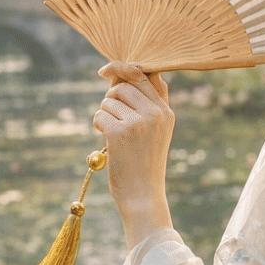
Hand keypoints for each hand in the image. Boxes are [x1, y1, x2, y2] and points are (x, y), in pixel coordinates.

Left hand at [92, 61, 174, 243]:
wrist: (143, 196)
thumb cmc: (144, 164)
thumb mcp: (154, 132)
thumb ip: (144, 105)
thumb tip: (115, 74)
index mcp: (167, 112)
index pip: (148, 75)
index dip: (125, 68)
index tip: (106, 70)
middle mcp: (156, 113)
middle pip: (124, 84)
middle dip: (110, 97)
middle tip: (109, 116)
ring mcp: (139, 122)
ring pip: (109, 99)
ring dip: (103, 113)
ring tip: (109, 132)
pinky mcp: (120, 132)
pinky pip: (99, 114)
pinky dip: (97, 124)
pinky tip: (103, 139)